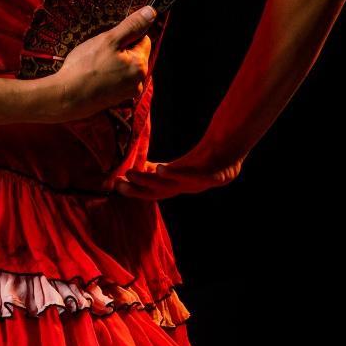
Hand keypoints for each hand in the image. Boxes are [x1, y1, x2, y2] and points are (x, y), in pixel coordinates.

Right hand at [44, 6, 156, 121]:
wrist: (67, 97)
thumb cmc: (85, 67)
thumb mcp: (108, 40)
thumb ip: (131, 26)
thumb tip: (151, 12)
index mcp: (140, 65)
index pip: (143, 40)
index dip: (125, 36)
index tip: (109, 41)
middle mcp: (139, 81)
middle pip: (134, 55)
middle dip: (119, 50)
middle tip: (98, 53)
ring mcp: (128, 92)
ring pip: (124, 67)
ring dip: (112, 63)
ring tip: (93, 66)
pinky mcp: (116, 100)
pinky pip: (116, 80)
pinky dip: (107, 76)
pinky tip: (93, 77)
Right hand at [110, 145, 245, 199]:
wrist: (229, 153)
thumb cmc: (202, 160)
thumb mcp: (178, 166)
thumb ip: (158, 170)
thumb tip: (137, 169)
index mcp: (177, 186)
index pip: (153, 192)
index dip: (135, 191)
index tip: (116, 186)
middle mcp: (186, 188)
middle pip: (159, 192)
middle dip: (138, 189)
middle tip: (119, 184)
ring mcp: (198, 183)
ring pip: (171, 185)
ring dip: (151, 182)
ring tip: (133, 173)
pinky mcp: (211, 176)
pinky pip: (192, 176)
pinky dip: (175, 175)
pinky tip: (160, 168)